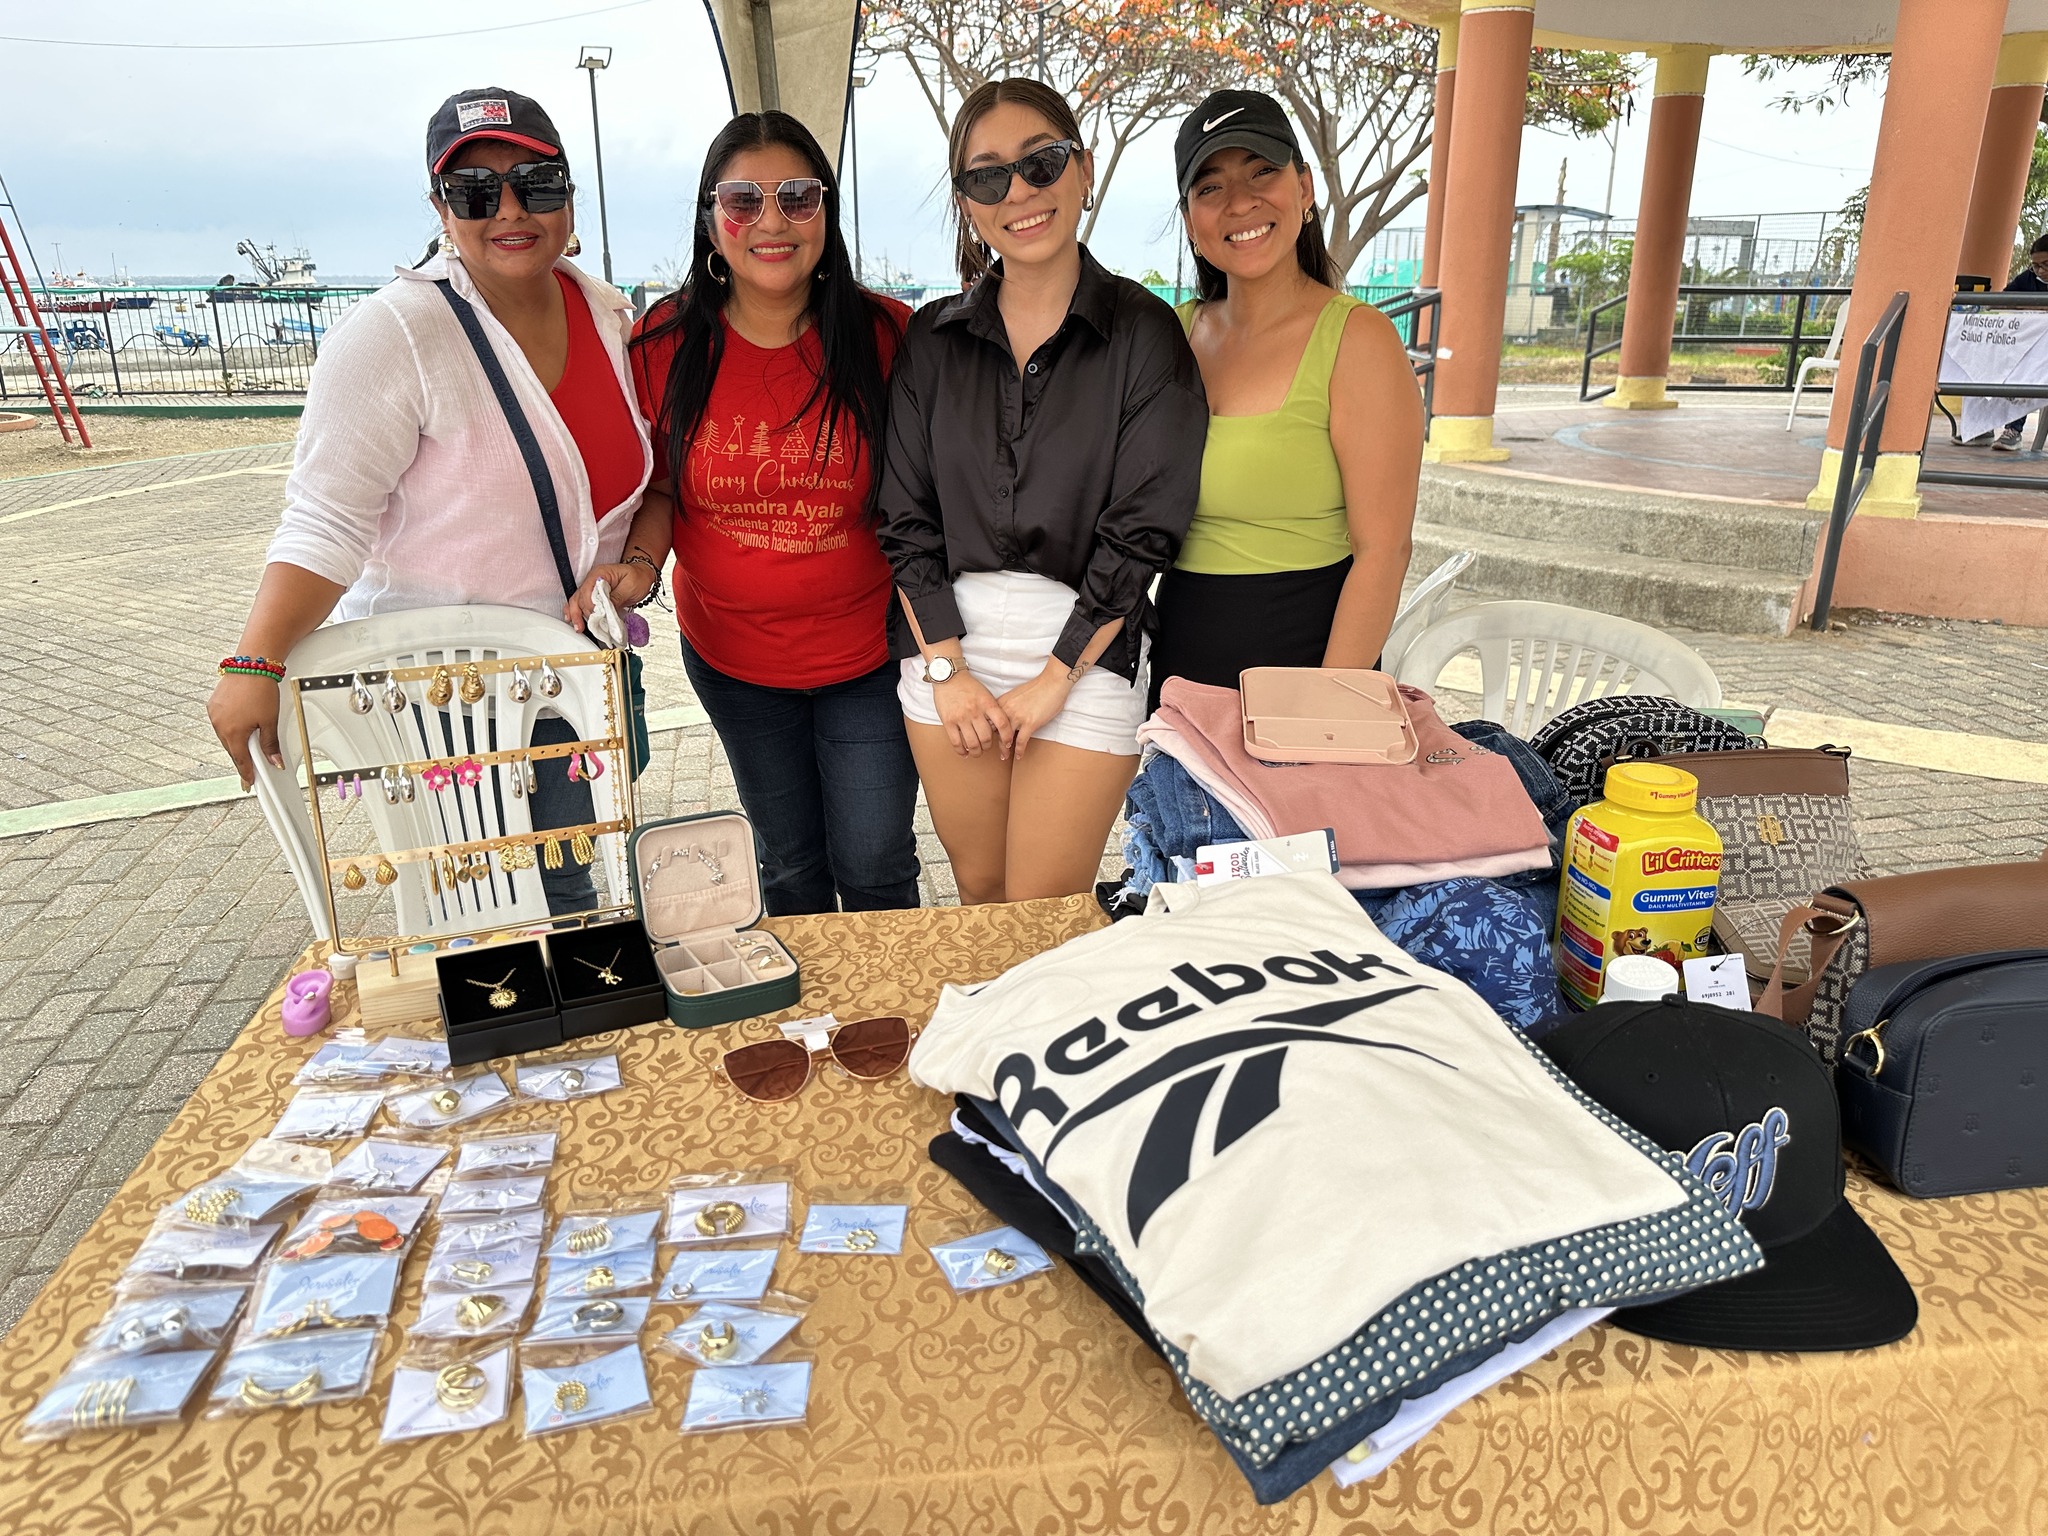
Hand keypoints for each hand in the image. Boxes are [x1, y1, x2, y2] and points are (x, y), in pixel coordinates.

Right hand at [208, 673, 284, 788]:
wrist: (252, 664)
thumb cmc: (261, 689)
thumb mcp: (270, 721)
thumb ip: (270, 744)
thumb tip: (274, 761)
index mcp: (233, 732)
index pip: (240, 760)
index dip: (246, 773)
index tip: (248, 783)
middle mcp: (219, 724)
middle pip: (233, 749)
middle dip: (242, 758)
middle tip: (252, 767)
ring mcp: (214, 714)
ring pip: (226, 736)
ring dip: (236, 742)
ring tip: (249, 743)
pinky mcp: (213, 704)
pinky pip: (221, 723)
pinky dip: (231, 728)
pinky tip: (240, 726)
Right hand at [565, 562, 656, 631]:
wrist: (643, 576)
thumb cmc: (638, 577)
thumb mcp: (630, 587)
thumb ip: (617, 598)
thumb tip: (606, 610)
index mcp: (600, 574)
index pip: (588, 591)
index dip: (590, 606)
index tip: (597, 616)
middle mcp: (593, 580)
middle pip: (580, 597)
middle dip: (582, 613)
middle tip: (588, 625)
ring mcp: (592, 587)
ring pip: (577, 601)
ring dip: (576, 614)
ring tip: (578, 627)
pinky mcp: (595, 596)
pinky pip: (582, 603)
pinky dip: (578, 612)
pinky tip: (575, 621)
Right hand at [933, 670, 1014, 758]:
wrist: (948, 677)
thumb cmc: (969, 686)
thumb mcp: (986, 695)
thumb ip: (993, 710)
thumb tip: (999, 729)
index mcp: (987, 703)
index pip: (1002, 724)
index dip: (1007, 737)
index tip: (1007, 744)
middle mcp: (975, 711)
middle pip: (986, 738)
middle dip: (988, 746)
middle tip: (987, 746)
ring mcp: (961, 717)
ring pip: (972, 743)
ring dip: (976, 752)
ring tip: (976, 751)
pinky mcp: (948, 721)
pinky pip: (956, 742)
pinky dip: (962, 751)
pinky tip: (964, 753)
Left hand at [996, 665, 1074, 757]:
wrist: (1052, 682)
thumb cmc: (1037, 687)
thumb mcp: (1016, 694)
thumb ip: (1009, 705)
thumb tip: (1007, 716)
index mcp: (1002, 702)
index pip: (989, 719)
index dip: (987, 729)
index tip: (987, 736)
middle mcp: (1007, 710)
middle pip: (994, 730)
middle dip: (993, 742)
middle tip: (992, 749)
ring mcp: (1018, 717)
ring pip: (1005, 738)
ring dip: (1004, 750)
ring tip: (1004, 756)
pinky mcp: (1030, 723)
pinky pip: (1021, 742)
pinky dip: (1019, 751)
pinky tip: (1019, 756)